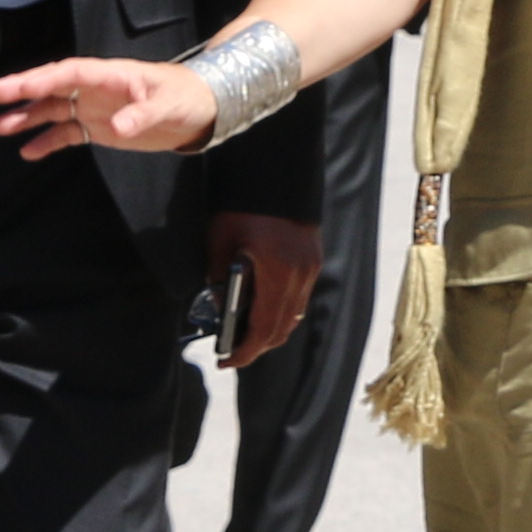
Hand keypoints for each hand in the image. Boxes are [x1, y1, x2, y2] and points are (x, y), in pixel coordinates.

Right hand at [0, 56, 219, 157]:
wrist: (199, 112)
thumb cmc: (186, 98)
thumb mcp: (168, 105)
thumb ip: (142, 115)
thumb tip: (117, 127)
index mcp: (110, 75)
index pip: (70, 73)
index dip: (43, 78)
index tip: (17, 86)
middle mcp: (96, 89)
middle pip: (54, 87)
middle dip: (25, 91)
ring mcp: (95, 108)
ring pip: (55, 110)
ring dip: (28, 117)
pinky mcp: (99, 128)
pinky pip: (68, 133)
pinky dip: (48, 141)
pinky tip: (28, 152)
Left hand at [208, 211, 319, 365]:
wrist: (275, 170)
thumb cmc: (241, 204)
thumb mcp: (219, 241)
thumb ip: (218, 278)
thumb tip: (221, 308)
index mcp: (276, 272)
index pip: (263, 328)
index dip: (245, 351)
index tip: (226, 361)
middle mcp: (299, 274)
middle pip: (281, 328)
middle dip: (257, 346)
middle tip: (233, 354)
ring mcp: (310, 267)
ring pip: (292, 315)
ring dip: (270, 331)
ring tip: (245, 337)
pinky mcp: (313, 259)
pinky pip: (298, 298)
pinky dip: (281, 311)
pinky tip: (262, 311)